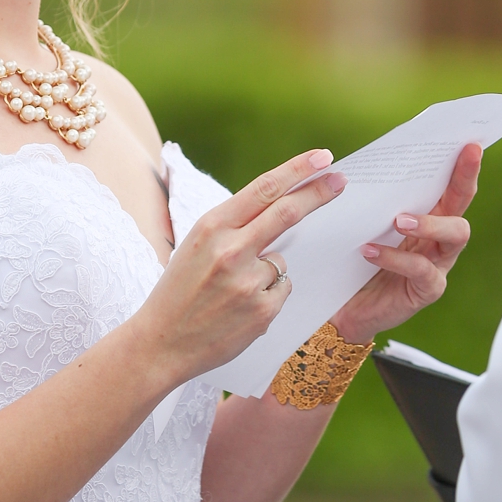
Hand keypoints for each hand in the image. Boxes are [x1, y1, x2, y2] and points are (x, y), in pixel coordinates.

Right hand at [132, 149, 345, 383]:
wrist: (160, 343)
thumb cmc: (179, 290)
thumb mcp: (197, 245)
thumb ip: (234, 226)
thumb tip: (279, 207)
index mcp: (211, 226)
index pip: (264, 189)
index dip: (297, 170)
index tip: (322, 157)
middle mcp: (231, 250)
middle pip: (287, 212)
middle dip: (318, 192)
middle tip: (340, 180)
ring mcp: (248, 282)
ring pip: (280, 261)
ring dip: (267, 270)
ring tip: (231, 292)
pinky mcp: (262, 311)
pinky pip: (282, 289)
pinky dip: (267, 296)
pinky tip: (239, 310)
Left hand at [331, 142, 480, 343]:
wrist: (343, 308)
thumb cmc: (354, 259)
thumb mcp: (363, 223)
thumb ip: (374, 199)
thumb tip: (372, 161)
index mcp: (427, 216)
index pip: (449, 187)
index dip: (463, 166)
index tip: (469, 143)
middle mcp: (439, 238)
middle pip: (461, 205)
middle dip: (464, 180)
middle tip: (462, 159)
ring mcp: (438, 264)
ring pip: (454, 235)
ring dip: (430, 223)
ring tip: (399, 220)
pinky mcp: (427, 289)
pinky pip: (421, 270)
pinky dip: (396, 258)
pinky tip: (370, 251)